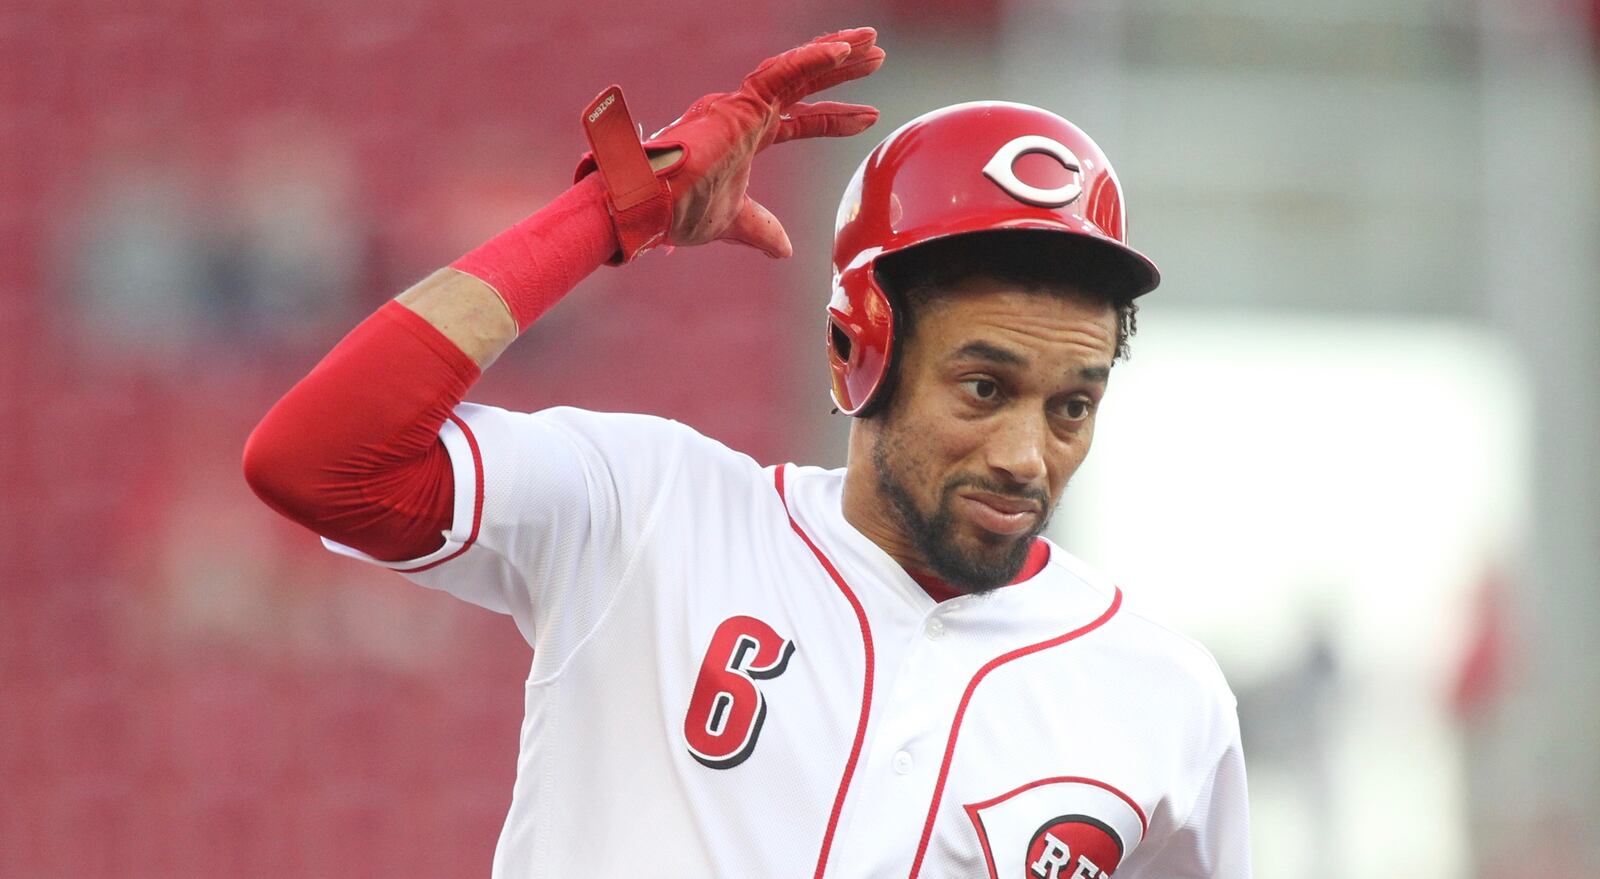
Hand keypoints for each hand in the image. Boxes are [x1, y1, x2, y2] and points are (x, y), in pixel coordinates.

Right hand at [579, 27, 884, 260]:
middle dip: (841, 70)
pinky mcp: (735, 104)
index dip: (834, 119)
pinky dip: (811, 60)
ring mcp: (737, 106)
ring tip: (870, 45)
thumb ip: (760, 230)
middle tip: (877, 55)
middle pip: (802, 85)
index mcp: (742, 136)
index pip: (798, 120)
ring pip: (795, 70)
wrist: (646, 210)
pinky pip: (780, 74)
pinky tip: (841, 51)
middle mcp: (741, 114)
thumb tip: (784, 250)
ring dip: (835, 55)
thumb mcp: (734, 223)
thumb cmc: (676, 214)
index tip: (869, 117)